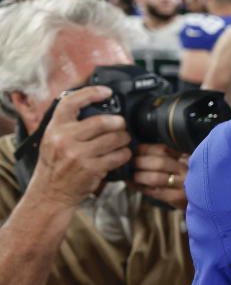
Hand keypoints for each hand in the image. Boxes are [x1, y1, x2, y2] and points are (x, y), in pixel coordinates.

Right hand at [27, 86, 131, 208]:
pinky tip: (122, 154)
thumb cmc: (56, 164)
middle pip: (102, 121)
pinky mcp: (91, 168)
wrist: (50, 192)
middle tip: (121, 125)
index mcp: (55, 127)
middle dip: (118, 122)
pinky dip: (125, 154)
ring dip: (124, 138)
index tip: (107, 92)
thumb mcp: (54, 139)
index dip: (91, 92)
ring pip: (114, 138)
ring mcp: (78, 154)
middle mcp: (64, 138)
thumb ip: (70, 124)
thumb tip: (95, 107)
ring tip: (123, 140)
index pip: (71, 102)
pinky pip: (118, 156)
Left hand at [131, 144, 188, 208]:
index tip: (134, 149)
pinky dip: (140, 187)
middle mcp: (186, 170)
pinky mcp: (177, 198)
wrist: (204, 198)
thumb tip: (140, 149)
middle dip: (140, 162)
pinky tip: (132, 184)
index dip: (145, 149)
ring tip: (130, 174)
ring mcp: (183, 185)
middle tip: (129, 162)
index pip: (163, 149)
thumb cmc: (189, 179)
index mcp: (187, 157)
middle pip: (159, 163)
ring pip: (156, 178)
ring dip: (139, 176)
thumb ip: (170, 155)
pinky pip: (155, 192)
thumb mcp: (185, 163)